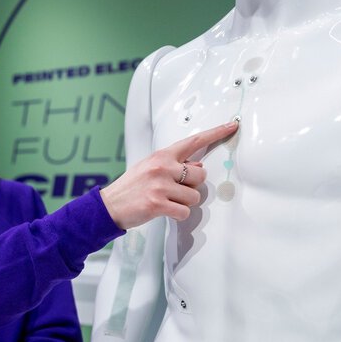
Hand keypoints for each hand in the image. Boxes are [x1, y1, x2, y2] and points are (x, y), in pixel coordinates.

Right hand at [99, 121, 238, 228]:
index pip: (193, 142)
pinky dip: (178, 215)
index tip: (231, 126)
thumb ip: (174, 166)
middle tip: (175, 191)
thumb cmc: (130, 187)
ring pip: (194, 197)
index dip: (215, 133)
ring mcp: (160, 186)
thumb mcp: (150, 168)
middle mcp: (162, 168)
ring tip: (166, 201)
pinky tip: (164, 211)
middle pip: (200, 176)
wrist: (108, 206)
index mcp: (161, 156)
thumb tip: (198, 167)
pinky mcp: (157, 204)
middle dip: (193, 186)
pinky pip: (184, 212)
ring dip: (184, 203)